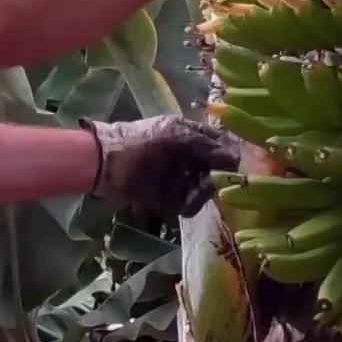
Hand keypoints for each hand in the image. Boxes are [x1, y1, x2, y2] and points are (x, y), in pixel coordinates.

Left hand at [81, 115, 239, 215]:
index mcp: (193, 137)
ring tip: (193, 191)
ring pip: (206, 190)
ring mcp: (181, 180)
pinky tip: (183, 202)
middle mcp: (191, 159)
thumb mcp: (175, 135)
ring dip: (202, 192)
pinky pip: (190, 206)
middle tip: (209, 180)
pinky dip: (190, 204)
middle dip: (217, 178)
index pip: (223, 146)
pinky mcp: (171, 200)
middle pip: (218, 172)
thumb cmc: (140, 143)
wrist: (106, 163)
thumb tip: (235, 156)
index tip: (235, 167)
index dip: (231, 157)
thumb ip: (206, 144)